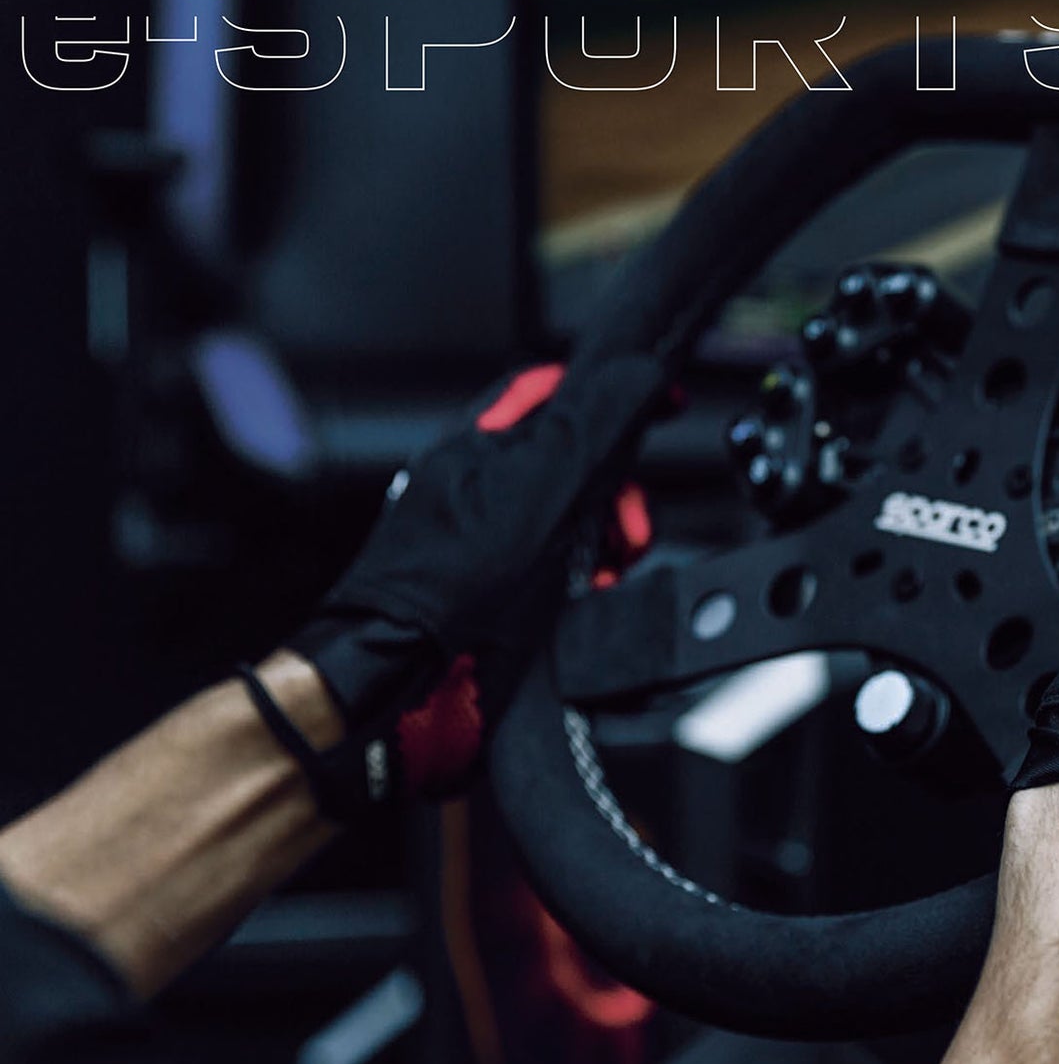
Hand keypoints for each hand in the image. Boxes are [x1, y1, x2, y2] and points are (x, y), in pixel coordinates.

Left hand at [286, 355, 657, 816]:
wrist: (397, 690)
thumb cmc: (439, 595)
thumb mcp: (536, 492)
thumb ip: (590, 428)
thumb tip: (640, 372)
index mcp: (478, 448)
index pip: (553, 391)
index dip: (609, 392)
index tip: (656, 401)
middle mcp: (483, 494)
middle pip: (579, 464)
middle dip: (617, 491)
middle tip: (626, 520)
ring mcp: (492, 548)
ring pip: (578, 523)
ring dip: (609, 546)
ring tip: (608, 570)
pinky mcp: (504, 599)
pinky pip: (567, 577)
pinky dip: (590, 588)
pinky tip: (589, 602)